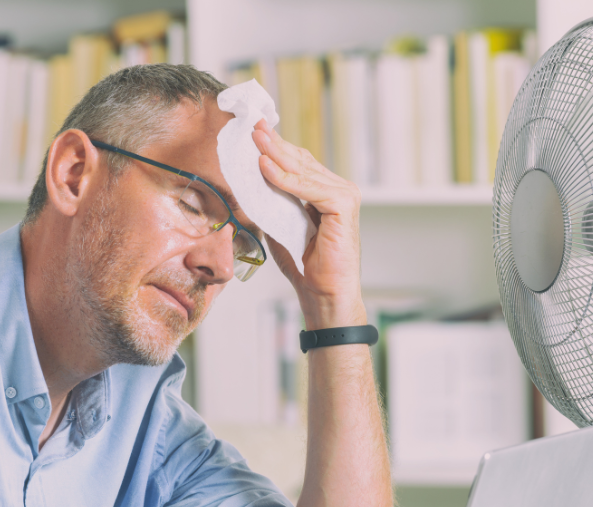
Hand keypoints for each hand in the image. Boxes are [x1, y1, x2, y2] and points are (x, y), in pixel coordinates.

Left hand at [251, 119, 365, 329]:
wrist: (323, 294)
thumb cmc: (305, 265)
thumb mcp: (279, 225)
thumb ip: (271, 203)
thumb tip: (248, 182)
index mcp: (325, 193)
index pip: (298, 163)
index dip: (275, 148)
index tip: (253, 131)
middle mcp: (339, 190)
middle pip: (301, 160)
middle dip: (274, 143)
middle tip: (253, 126)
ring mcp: (344, 196)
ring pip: (303, 170)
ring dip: (277, 154)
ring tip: (255, 139)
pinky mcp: (343, 206)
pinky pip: (308, 187)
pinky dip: (285, 178)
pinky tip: (266, 167)